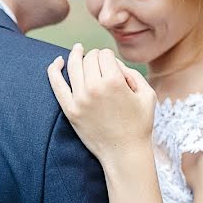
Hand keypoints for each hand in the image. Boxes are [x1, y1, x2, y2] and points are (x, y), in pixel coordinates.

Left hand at [47, 43, 156, 164]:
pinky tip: (58, 61)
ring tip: (77, 49)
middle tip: (101, 65)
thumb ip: (133, 73)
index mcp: (114, 82)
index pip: (105, 54)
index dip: (110, 58)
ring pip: (74, 66)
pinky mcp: (70, 110)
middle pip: (90, 58)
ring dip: (76, 55)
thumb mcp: (147, 94)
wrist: (124, 153)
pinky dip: (54, 69)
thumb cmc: (139, 125)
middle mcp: (95, 88)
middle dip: (96, 57)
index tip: (113, 67)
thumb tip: (114, 63)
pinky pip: (56, 84)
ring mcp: (80, 99)